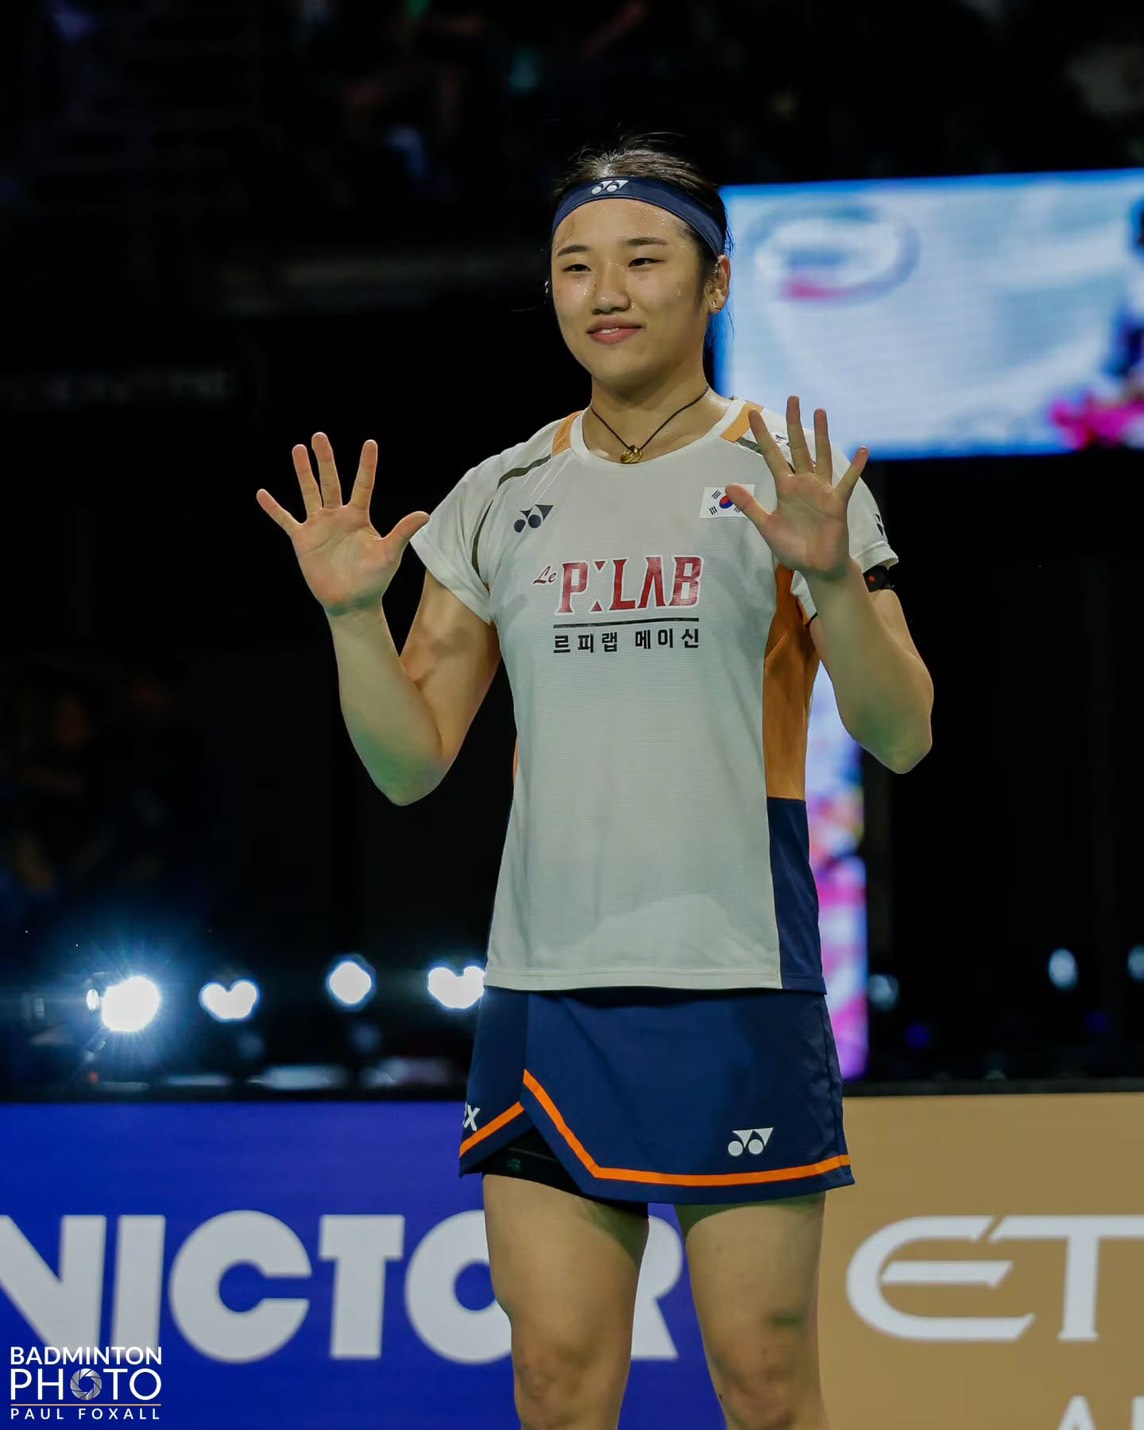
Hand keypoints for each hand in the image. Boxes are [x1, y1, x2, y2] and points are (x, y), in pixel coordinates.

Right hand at [257, 433, 429, 616]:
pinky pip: (285, 520)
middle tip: (319, 436)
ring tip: (298, 449)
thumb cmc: (374, 580)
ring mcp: (319, 526)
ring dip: (303, 472)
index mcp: (359, 517)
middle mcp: (338, 516)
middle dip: (325, 459)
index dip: (367, 465)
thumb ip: (402, 532)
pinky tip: (262, 494)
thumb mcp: (389, 554)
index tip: (370, 443)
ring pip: (309, 493)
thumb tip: (425, 515)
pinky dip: (274, 508)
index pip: (363, 485)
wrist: (351, 602)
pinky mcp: (303, 540)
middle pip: (331, 481)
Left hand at [723, 396, 867, 582]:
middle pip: (798, 448)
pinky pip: (847, 482)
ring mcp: (822, 491)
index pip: (772, 456)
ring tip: (820, 412)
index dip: (763, 436)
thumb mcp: (767, 526)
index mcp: (786, 489)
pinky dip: (855, 467)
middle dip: (794, 424)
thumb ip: (750, 506)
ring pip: (821, 457)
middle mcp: (804, 484)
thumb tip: (728, 486)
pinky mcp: (837, 503)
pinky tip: (862, 450)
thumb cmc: (793, 548)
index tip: (753, 414)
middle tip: (793, 398)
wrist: (816, 567)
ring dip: (821, 435)